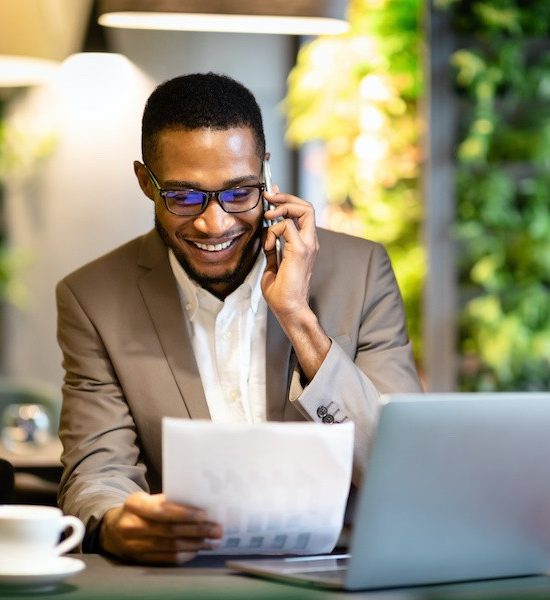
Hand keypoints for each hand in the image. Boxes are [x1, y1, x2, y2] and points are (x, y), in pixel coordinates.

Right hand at [99, 492, 222, 564]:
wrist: (112, 529)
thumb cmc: (138, 510)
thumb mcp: (146, 498)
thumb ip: (166, 500)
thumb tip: (199, 505)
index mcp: (134, 504)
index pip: (162, 511)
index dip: (184, 514)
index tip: (204, 515)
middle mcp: (132, 526)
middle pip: (169, 530)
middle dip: (197, 531)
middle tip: (216, 529)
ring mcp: (134, 546)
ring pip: (171, 546)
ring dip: (195, 544)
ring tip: (212, 541)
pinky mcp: (140, 560)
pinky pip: (167, 559)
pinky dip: (185, 554)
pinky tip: (198, 549)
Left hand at [262, 189, 330, 380]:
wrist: (289, 308)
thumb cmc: (282, 292)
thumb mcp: (272, 265)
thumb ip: (272, 248)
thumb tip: (266, 234)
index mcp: (305, 244)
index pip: (302, 213)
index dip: (287, 199)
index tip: (271, 194)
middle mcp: (310, 242)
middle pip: (306, 206)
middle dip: (285, 197)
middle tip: (269, 198)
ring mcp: (308, 245)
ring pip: (304, 210)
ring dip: (282, 208)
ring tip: (268, 217)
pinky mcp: (300, 251)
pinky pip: (288, 226)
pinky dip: (274, 229)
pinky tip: (268, 242)